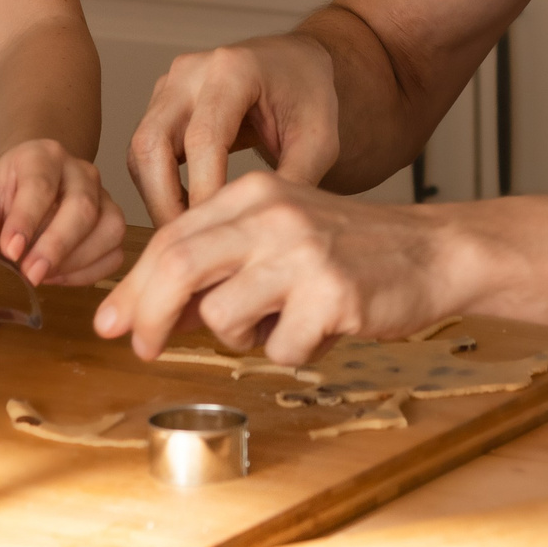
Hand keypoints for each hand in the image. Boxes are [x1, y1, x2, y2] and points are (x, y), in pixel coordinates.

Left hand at [0, 139, 126, 286]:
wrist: (32, 180)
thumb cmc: (5, 190)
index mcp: (43, 156)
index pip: (40, 185)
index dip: (26, 220)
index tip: (10, 251)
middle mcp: (81, 171)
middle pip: (82, 208)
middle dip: (56, 246)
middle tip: (30, 274)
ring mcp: (104, 196)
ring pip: (109, 229)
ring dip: (76, 261)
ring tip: (42, 275)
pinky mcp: (114, 222)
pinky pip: (114, 252)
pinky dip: (90, 272)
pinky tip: (60, 276)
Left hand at [92, 172, 458, 364]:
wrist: (433, 253)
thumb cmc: (348, 252)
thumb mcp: (277, 239)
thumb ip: (218, 266)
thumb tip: (152, 314)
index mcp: (253, 194)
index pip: (171, 238)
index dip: (135, 286)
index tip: (114, 322)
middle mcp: (273, 214)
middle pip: (178, 265)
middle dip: (150, 315)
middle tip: (143, 349)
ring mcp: (303, 253)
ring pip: (224, 316)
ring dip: (240, 339)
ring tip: (281, 323)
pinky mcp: (333, 295)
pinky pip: (280, 348)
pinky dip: (293, 352)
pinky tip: (324, 329)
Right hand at [125, 34, 340, 225]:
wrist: (294, 66)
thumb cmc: (309, 97)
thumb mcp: (319, 141)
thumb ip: (294, 181)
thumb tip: (265, 236)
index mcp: (232, 69)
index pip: (203, 138)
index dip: (204, 192)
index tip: (217, 237)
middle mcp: (190, 71)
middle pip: (152, 143)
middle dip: (166, 203)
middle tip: (191, 248)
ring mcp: (169, 86)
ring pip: (140, 151)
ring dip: (156, 199)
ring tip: (190, 237)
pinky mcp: (160, 104)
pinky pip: (144, 153)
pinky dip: (158, 189)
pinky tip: (187, 217)